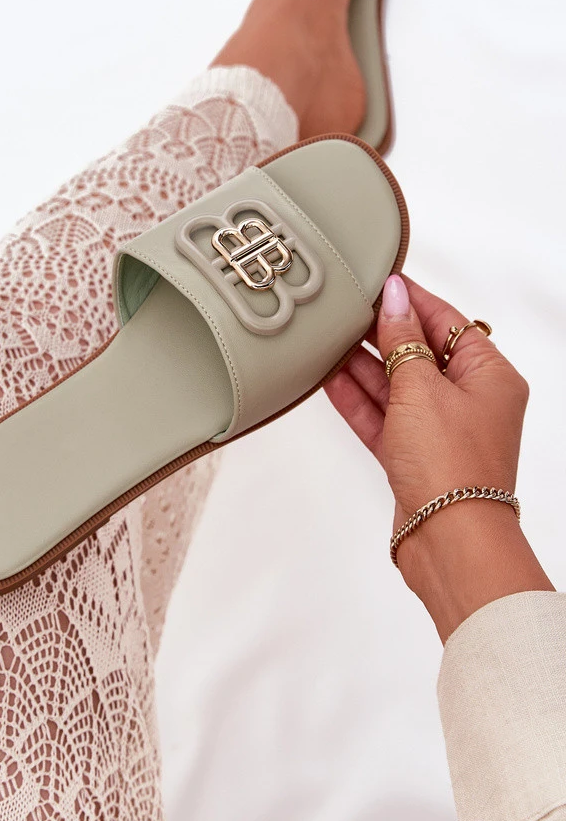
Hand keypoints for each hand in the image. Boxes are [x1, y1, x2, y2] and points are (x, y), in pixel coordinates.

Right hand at [325, 274, 553, 640]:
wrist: (448, 540)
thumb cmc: (451, 466)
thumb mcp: (421, 387)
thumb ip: (402, 339)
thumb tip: (394, 298)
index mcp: (491, 375)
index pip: (447, 321)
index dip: (410, 298)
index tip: (377, 280)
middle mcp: (471, 400)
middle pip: (421, 352)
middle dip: (382, 333)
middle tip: (344, 310)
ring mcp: (441, 430)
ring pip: (397, 385)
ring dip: (364, 366)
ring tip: (328, 339)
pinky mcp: (415, 457)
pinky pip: (384, 418)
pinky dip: (359, 400)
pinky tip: (330, 380)